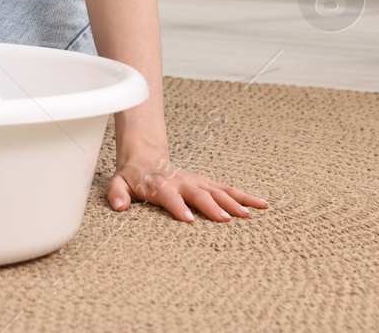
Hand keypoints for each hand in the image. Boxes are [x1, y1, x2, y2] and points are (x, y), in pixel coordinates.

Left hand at [107, 147, 269, 222]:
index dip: (178, 206)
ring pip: (217, 191)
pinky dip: (244, 196)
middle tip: (224, 219)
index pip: (169, 197)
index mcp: (159, 185)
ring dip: (233, 202)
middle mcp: (181, 182)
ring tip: (248, 215)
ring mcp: (196, 182)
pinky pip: (227, 190)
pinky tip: (262, 204)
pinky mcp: (207, 183)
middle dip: (211, 206)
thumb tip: (119, 206)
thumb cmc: (133, 178)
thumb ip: (116, 194)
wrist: (145, 158)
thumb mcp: (118, 184)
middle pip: (198, 194)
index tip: (188, 219)